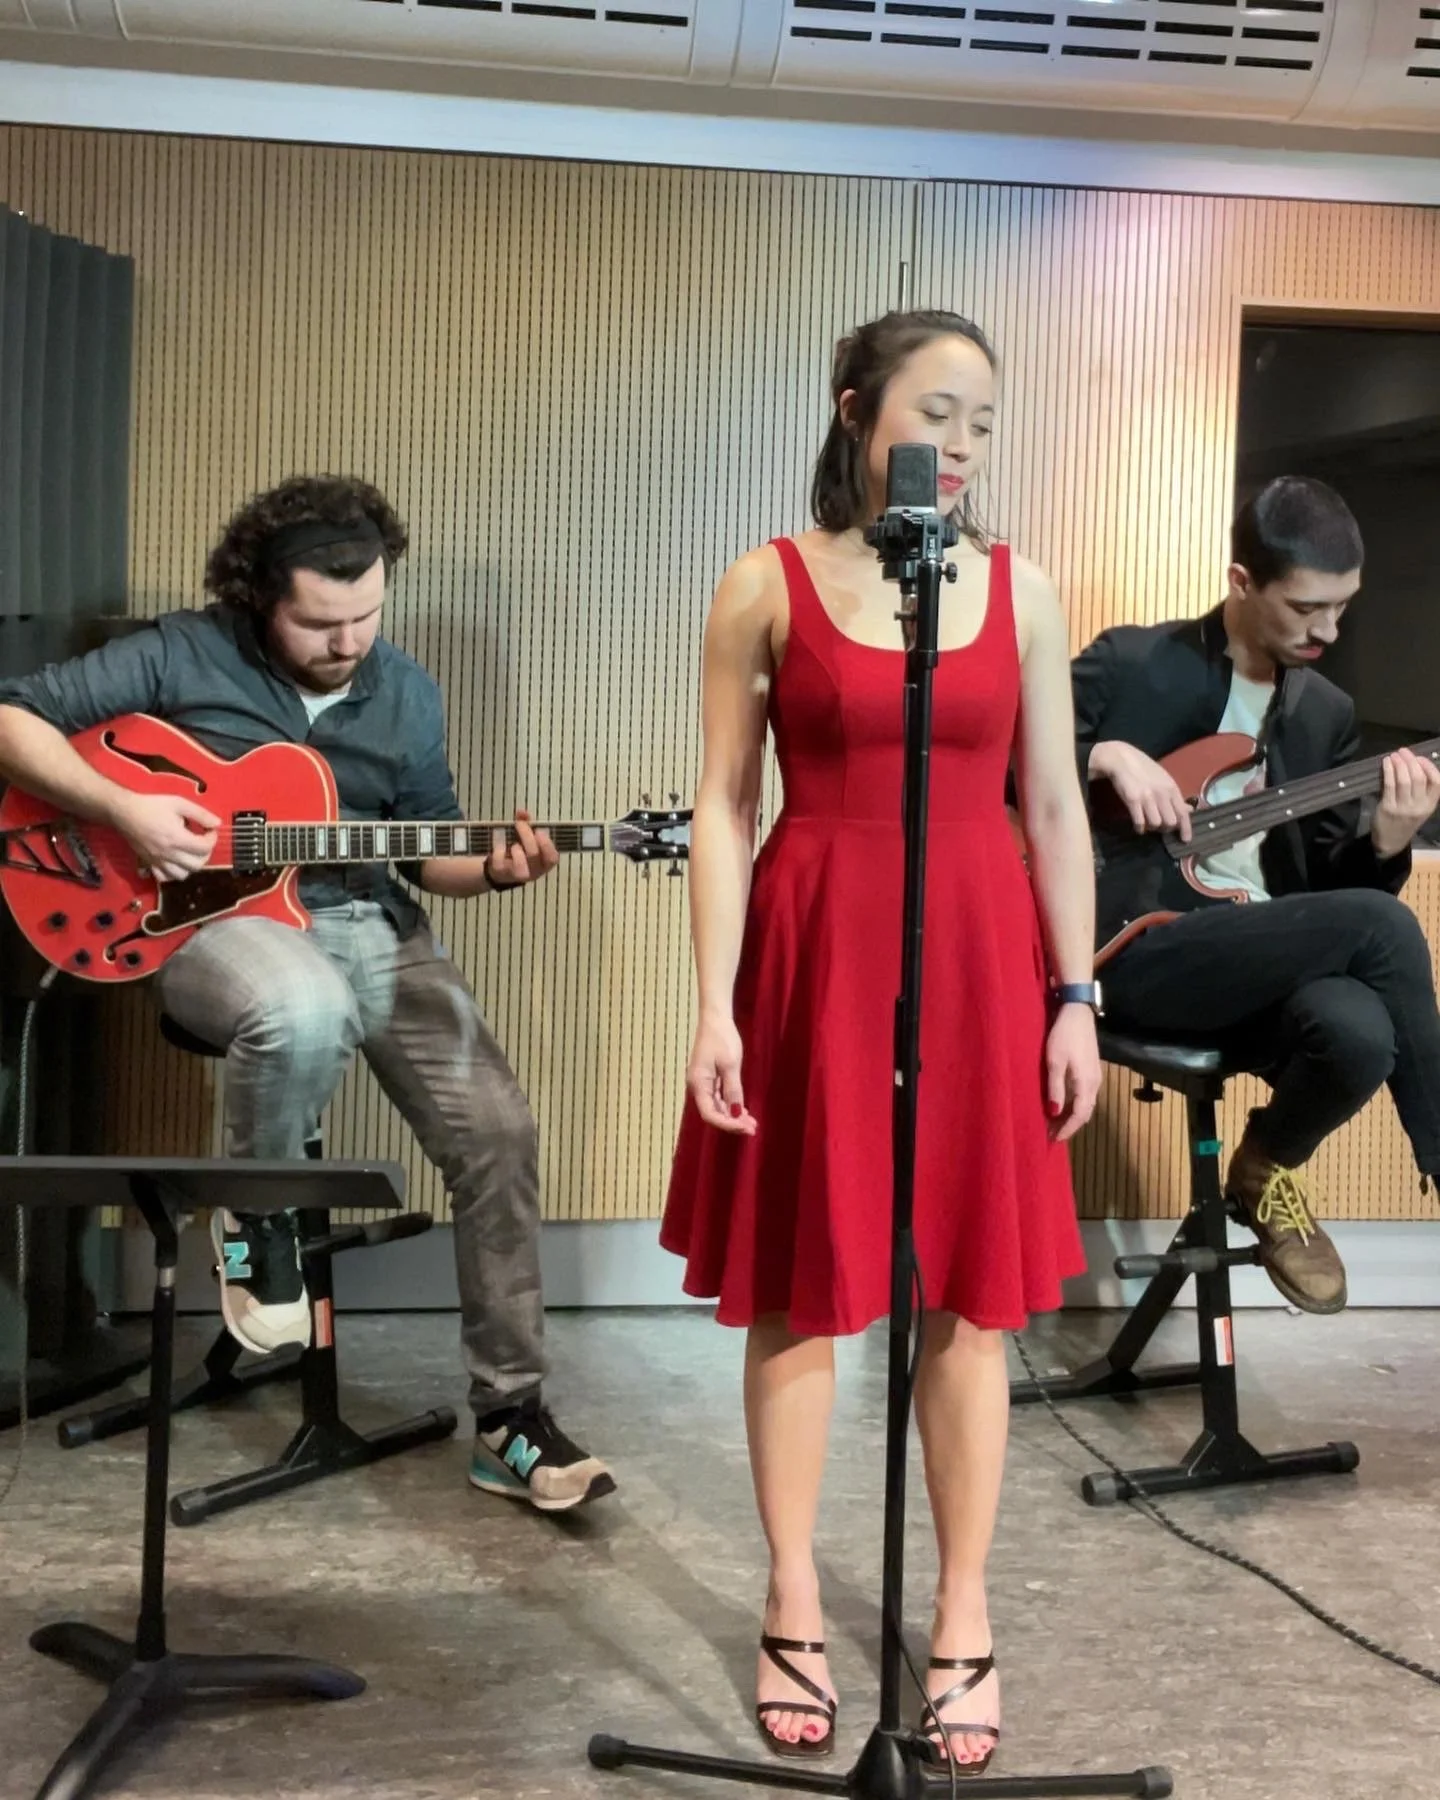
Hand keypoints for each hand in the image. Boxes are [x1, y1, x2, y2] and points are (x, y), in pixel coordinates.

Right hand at [108, 790, 219, 882]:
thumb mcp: (179, 803)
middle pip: (197, 865)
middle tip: (201, 841)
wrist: (124, 811)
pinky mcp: (148, 863)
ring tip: (189, 852)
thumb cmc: (151, 806)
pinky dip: (173, 873)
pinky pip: (164, 877)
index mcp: (177, 838)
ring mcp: (157, 861)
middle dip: (204, 854)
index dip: (212, 838)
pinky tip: (175, 862)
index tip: (209, 830)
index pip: (204, 848)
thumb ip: (200, 814)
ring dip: (190, 866)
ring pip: (181, 875)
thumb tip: (217, 824)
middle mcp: (168, 853)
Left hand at [486, 808, 558, 889]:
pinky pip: (500, 860)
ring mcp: (517, 875)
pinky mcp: (501, 874)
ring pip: (519, 861)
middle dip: (526, 835)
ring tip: (513, 844)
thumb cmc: (520, 850)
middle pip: (533, 854)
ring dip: (515, 847)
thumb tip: (522, 812)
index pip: (552, 858)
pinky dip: (498, 849)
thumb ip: (527, 824)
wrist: (501, 869)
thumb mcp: (526, 837)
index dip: (546, 844)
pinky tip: (499, 846)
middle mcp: (534, 872)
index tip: (538, 830)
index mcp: (544, 863)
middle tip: (519, 824)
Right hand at [686, 1010, 756, 1134]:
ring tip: (751, 1123)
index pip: (710, 1114)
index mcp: (698, 1084)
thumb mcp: (730, 1065)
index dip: (727, 1124)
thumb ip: (733, 1090)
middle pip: (713, 1113)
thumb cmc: (722, 1039)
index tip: (745, 1128)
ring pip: (717, 1107)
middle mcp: (698, 1087)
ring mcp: (703, 1083)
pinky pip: (719, 1098)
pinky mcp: (710, 1078)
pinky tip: (743, 1111)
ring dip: (733, 1116)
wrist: (716, 1018)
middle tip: (753, 1129)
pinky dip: (731, 1105)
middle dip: (732, 1123)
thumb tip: (735, 1113)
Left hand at [1044, 1004, 1100, 1142]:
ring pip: (1086, 1104)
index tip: (1054, 1139)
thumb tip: (1054, 1113)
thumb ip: (1055, 1088)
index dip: (1067, 1129)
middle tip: (1051, 1134)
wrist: (1078, 1013)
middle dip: (1069, 1125)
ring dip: (1071, 1115)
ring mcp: (1095, 1076)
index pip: (1079, 1115)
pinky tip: (1062, 1104)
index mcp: (1086, 1084)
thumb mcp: (1054, 1061)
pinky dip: (1075, 1105)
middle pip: (1084, 1112)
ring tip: (1054, 1122)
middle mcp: (1094, 1083)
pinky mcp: (1091, 1070)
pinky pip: (1085, 1095)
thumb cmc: (1064, 1036)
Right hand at [1089, 740, 1191, 841]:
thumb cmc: (1143, 770)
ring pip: (1156, 824)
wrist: (1121, 759)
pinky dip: (1140, 828)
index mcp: (1172, 788)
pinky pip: (1140, 822)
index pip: (1183, 813)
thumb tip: (1189, 809)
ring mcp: (1147, 797)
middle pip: (1170, 822)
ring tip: (1147, 823)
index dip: (1185, 829)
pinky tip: (1138, 826)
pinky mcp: (1133, 800)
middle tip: (1159, 826)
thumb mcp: (1164, 780)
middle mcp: (1162, 793)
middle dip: (1166, 828)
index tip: (1185, 840)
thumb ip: (1175, 797)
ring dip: (1152, 828)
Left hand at [1371, 748, 1439, 859]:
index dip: (1428, 766)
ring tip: (1395, 755)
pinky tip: (1386, 762)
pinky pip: (1389, 785)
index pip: (1437, 782)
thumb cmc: (1406, 820)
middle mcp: (1419, 806)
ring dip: (1399, 764)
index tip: (1419, 757)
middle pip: (1419, 778)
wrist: (1391, 842)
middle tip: (1403, 751)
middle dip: (1411, 761)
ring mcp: (1404, 808)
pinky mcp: (1388, 808)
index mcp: (1430, 805)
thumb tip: (1414, 763)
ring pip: (1404, 781)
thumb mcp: (1421, 808)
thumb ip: (1421, 790)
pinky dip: (1389, 771)